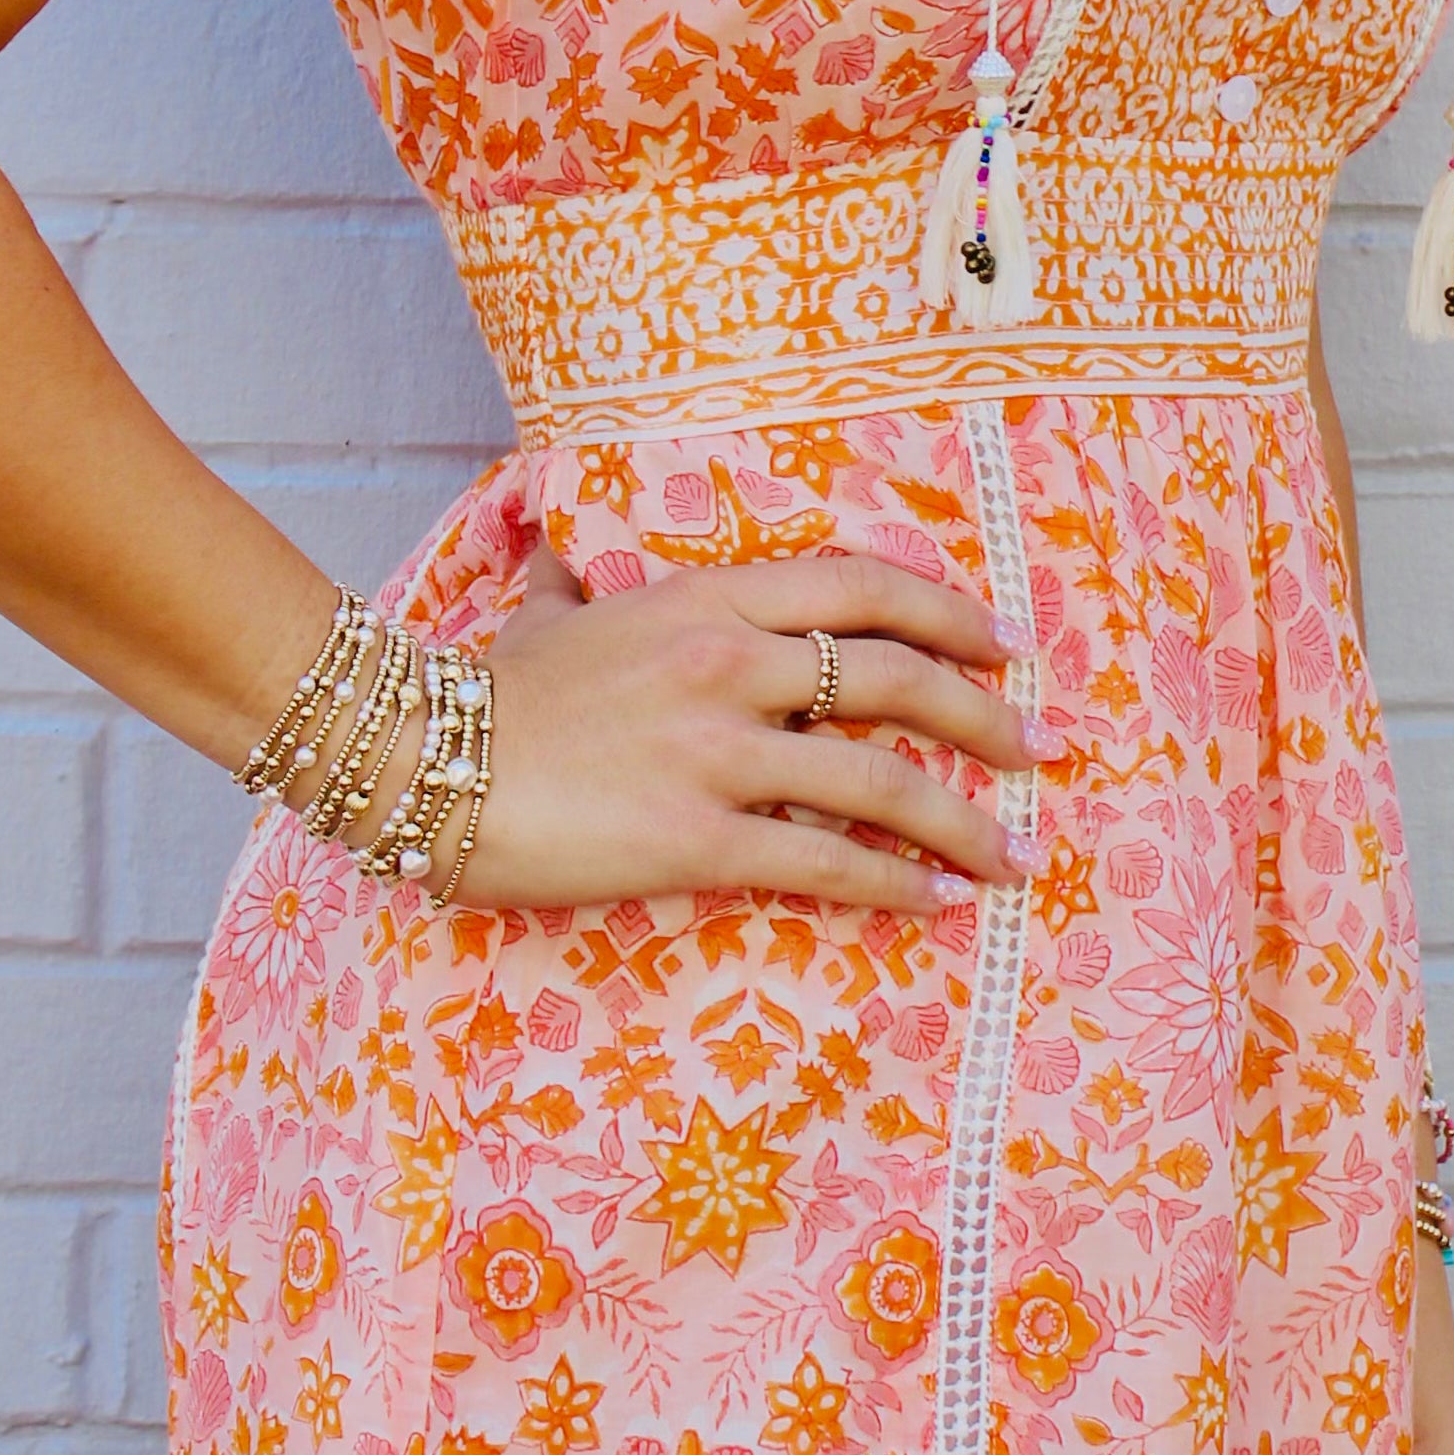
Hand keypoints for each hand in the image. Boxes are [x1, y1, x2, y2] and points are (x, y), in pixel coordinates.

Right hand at [449, 545, 1034, 920]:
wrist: (417, 759)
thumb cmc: (482, 692)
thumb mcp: (539, 616)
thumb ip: (568, 585)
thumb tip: (554, 552)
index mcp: (707, 598)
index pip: (860, 589)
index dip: (945, 614)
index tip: (1001, 644)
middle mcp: (729, 661)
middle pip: (895, 676)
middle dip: (983, 714)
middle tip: (1037, 747)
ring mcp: (718, 750)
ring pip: (879, 777)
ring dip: (962, 818)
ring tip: (1008, 852)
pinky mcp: (696, 836)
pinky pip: (824, 861)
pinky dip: (893, 882)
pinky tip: (932, 902)